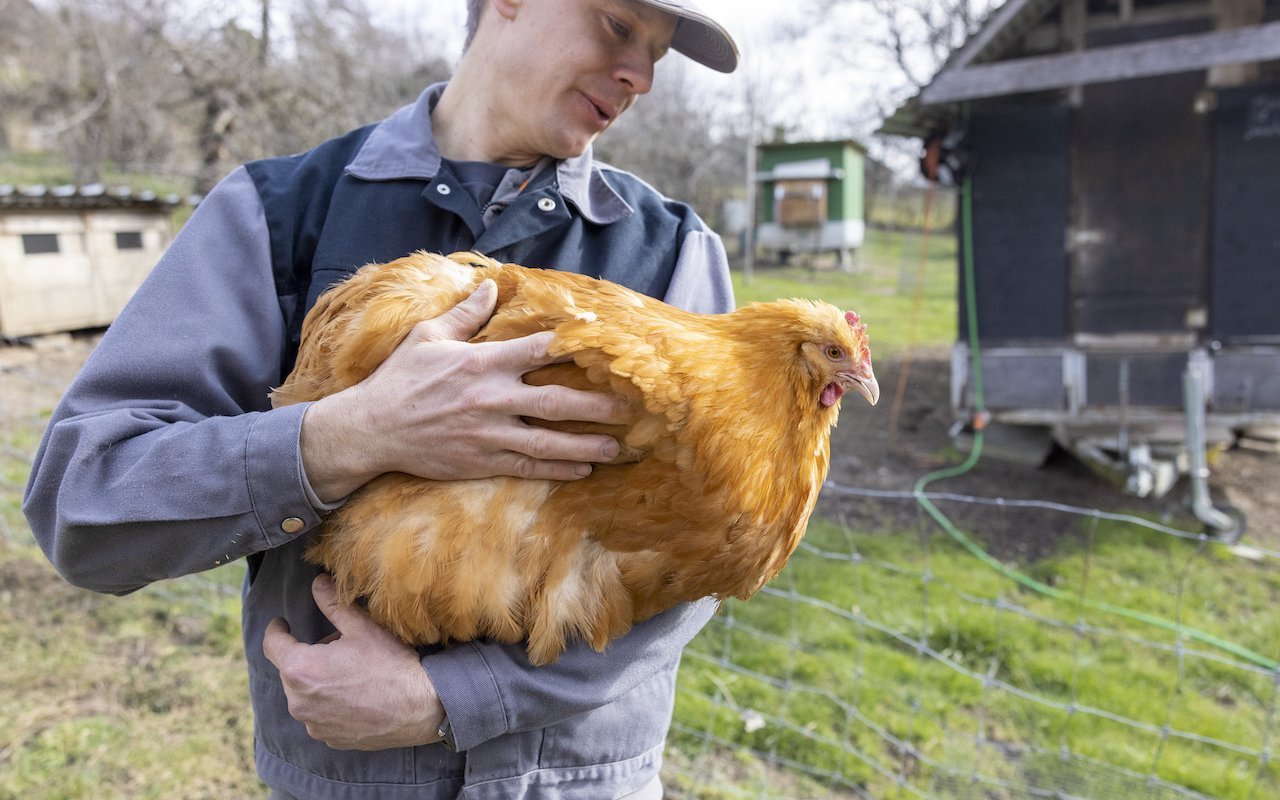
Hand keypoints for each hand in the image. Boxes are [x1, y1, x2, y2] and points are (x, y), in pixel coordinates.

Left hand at [261, 574, 443, 750]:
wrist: (419, 709)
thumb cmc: (390, 665)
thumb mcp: (361, 626)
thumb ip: (332, 603)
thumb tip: (317, 583)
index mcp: (300, 669)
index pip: (272, 645)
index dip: (276, 630)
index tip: (282, 624)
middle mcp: (298, 701)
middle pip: (291, 670)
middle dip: (308, 656)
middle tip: (338, 647)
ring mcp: (312, 724)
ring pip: (305, 694)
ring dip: (317, 681)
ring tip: (349, 673)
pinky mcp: (328, 738)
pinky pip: (319, 715)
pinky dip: (329, 704)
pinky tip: (355, 696)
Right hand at [300, 279, 625, 500]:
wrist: (370, 429)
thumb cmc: (398, 379)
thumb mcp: (427, 337)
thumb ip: (466, 314)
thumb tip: (494, 287)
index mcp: (481, 362)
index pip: (538, 349)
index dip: (575, 345)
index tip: (606, 345)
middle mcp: (491, 398)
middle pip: (556, 401)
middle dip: (598, 405)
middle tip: (632, 408)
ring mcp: (488, 433)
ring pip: (548, 441)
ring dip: (586, 445)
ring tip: (617, 447)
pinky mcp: (480, 461)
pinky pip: (526, 467)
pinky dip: (556, 469)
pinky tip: (581, 470)